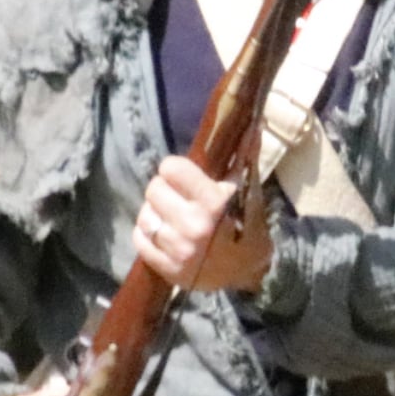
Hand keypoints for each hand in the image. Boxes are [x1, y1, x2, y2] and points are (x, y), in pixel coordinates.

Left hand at [133, 155, 270, 294]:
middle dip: (165, 190)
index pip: (170, 168)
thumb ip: (244, 157)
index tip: (184, 176)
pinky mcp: (167, 268)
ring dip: (155, 213)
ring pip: (144, 215)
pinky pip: (140, 239)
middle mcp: (193, 226)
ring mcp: (178, 250)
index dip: (176, 170)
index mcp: (214, 203)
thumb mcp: (248, 192)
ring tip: (171, 217)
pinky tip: (164, 234)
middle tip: (178, 198)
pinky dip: (148, 234)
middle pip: (154, 189)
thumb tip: (255, 121)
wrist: (250, 274)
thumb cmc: (248, 227)